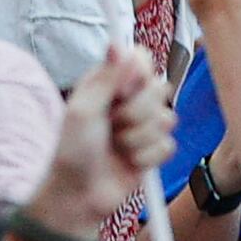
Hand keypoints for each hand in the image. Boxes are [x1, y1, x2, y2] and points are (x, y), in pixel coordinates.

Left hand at [31, 44, 172, 234]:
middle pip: (160, 88)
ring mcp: (144, 125)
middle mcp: (129, 100)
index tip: (121, 92)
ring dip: (138, 138)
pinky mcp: (154, 149)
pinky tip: (128, 162)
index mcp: (109, 83)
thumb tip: (119, 44)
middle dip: (136, 113)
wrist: (79, 195)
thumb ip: (106, 78)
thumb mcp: (82, 111)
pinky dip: (146, 158)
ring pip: (168, 119)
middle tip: (112, 126)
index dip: (138, 75)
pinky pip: (168, 146)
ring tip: (117, 147)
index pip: (141, 59)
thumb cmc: (72, 152)